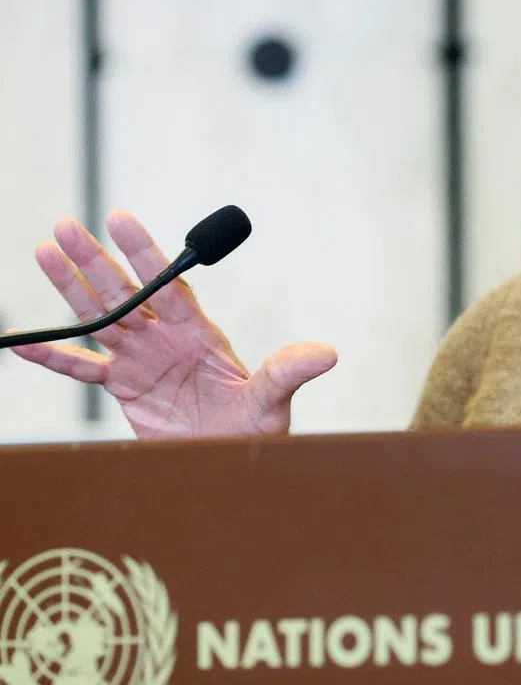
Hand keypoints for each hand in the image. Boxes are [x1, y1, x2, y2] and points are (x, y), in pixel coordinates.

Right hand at [9, 211, 336, 438]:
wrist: (232, 465)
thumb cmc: (256, 430)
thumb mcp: (274, 400)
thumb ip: (289, 373)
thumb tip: (326, 354)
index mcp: (199, 333)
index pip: (167, 285)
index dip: (144, 254)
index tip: (120, 219)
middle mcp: (167, 339)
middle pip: (125, 293)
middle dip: (95, 261)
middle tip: (65, 227)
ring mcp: (143, 361)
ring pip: (101, 318)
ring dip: (73, 289)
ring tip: (44, 252)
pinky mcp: (126, 389)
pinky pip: (83, 369)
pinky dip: (56, 355)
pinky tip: (26, 340)